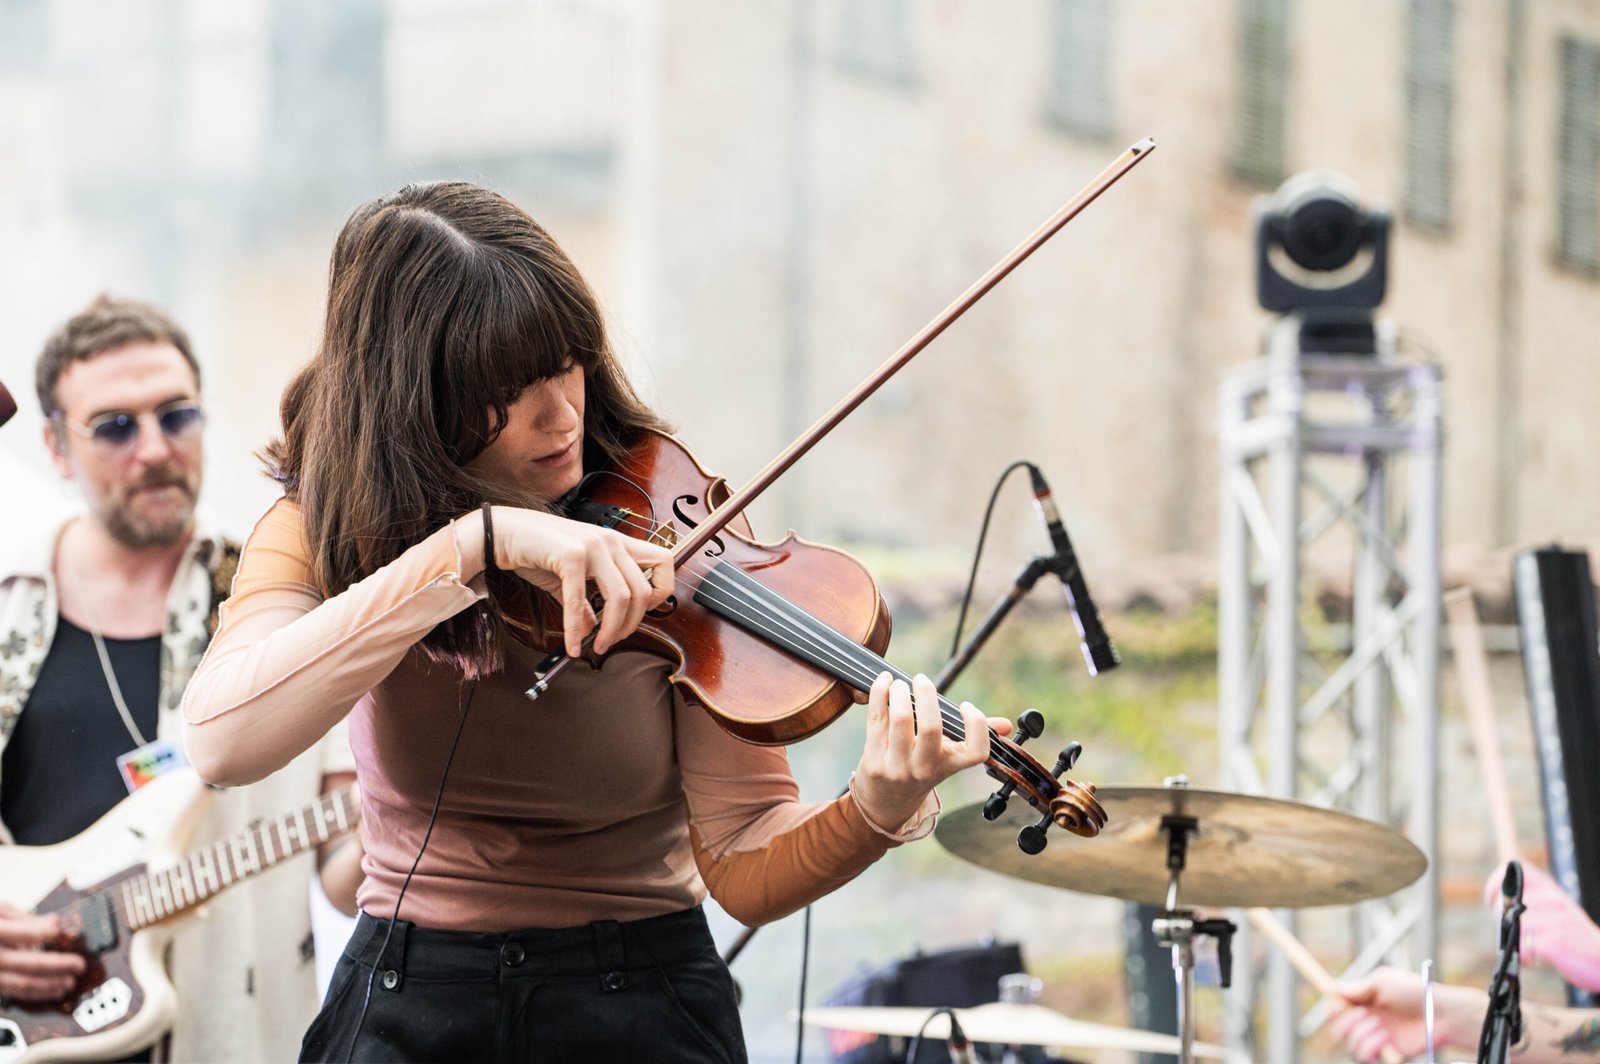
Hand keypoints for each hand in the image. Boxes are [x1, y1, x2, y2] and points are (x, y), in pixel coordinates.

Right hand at [0, 901, 84, 1003]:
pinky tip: (51, 991)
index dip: (49, 934)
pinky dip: (34, 993)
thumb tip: (54, 923)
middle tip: (79, 965)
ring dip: (48, 986)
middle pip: (28, 964)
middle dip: (58, 966)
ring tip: (69, 983)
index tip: (62, 932)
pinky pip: (13, 992)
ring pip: (20, 984)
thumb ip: (24, 918)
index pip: (26, 933)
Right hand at [491, 507, 673, 655]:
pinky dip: (576, 629)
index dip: (661, 591)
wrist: (503, 532)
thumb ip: (587, 600)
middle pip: (642, 590)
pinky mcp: (571, 554)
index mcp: (617, 541)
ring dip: (612, 630)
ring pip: (621, 597)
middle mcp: (610, 540)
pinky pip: (580, 601)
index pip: (664, 561)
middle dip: (631, 625)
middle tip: (612, 641)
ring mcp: (592, 544)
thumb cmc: (537, 551)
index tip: (642, 612)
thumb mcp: (571, 577)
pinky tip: (572, 645)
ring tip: (598, 646)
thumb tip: (593, 628)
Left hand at [850, 672, 1011, 831]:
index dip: (976, 724)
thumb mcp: (949, 758)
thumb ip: (973, 737)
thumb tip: (1006, 725)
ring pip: (900, 720)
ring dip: (898, 692)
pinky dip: (879, 694)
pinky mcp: (874, 760)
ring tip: (898, 682)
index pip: (976, 751)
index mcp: (951, 765)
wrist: (887, 802)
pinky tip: (883, 682)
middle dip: (926, 695)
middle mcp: (926, 767)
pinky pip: (876, 719)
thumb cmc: (922, 769)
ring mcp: (899, 766)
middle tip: (922, 680)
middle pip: (931, 728)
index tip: (965, 706)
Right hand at [1332, 967, 1484, 1061]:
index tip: (1337, 1006)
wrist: (1440, 1013)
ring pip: (1348, 1045)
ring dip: (1360, 1034)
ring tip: (1380, 1026)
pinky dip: (1369, 1047)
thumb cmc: (1414, 992)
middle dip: (1346, 1023)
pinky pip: (1363, 1056)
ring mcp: (1374, 1038)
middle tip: (1364, 1014)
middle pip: (1337, 1030)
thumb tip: (1333, 988)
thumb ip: (1357, 987)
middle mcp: (1365, 1021)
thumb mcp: (1382, 981)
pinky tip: (1385, 1038)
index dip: (1332, 1009)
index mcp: (1362, 1002)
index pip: (1335, 1008)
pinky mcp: (1385, 1053)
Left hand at [1488, 861, 1599, 992]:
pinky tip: (1533, 960)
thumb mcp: (1557, 912)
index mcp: (1550, 889)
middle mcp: (1552, 899)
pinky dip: (1523, 956)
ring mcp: (1555, 919)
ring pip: (1513, 925)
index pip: (1515, 869)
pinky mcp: (1554, 941)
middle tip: (1513, 934)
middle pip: (1505, 903)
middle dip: (1502, 921)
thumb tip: (1498, 904)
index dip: (1496, 884)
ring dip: (1513, 942)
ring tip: (1527, 952)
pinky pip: (1524, 945)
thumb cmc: (1576, 939)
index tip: (1493, 901)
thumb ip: (1532, 904)